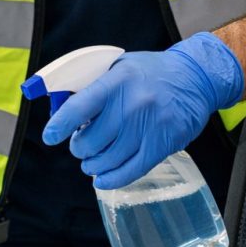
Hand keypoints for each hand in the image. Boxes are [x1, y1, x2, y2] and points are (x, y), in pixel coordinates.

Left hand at [42, 32, 243, 188]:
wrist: (196, 77)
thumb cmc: (150, 72)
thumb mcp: (118, 67)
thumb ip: (93, 86)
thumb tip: (62, 110)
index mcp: (116, 82)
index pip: (79, 107)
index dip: (60, 125)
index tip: (50, 137)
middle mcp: (132, 105)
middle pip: (92, 140)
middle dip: (79, 147)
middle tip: (80, 145)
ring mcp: (149, 126)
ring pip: (109, 159)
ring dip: (93, 165)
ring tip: (91, 162)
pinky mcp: (164, 144)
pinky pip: (132, 170)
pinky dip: (113, 179)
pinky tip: (102, 179)